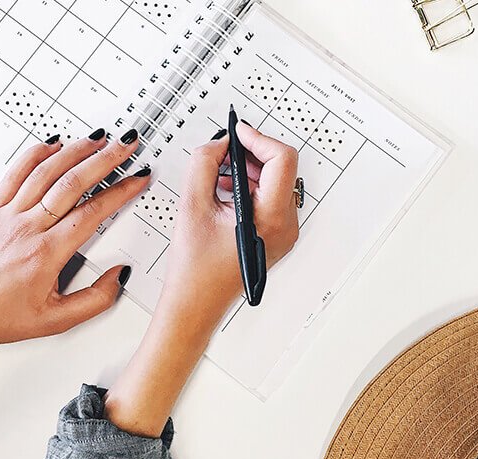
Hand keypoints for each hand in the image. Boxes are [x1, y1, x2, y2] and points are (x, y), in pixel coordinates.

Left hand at [0, 129, 148, 345]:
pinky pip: (15, 173)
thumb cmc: (1, 316)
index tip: (137, 179)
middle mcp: (27, 228)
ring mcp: (9, 215)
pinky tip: (53, 143)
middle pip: (72, 183)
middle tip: (125, 145)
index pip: (92, 212)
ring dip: (75, 150)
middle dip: (105, 159)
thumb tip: (119, 276)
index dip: (120, 192)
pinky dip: (35, 153)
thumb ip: (95, 300)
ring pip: (46, 172)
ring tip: (98, 138)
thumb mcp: (57, 321)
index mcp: (46, 254)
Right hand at [103, 124, 300, 436]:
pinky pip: (269, 198)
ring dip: (248, 170)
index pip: (282, 159)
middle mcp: (285, 226)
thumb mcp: (192, 206)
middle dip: (251, 153)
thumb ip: (204, 164)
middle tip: (224, 149)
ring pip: (275, 182)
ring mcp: (283, 232)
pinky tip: (224, 190)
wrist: (194, 305)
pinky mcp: (274, 235)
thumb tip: (218, 143)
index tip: (237, 133)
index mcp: (271, 219)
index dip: (258, 139)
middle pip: (281, 168)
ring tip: (219, 173)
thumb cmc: (194, 271)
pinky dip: (249, 187)